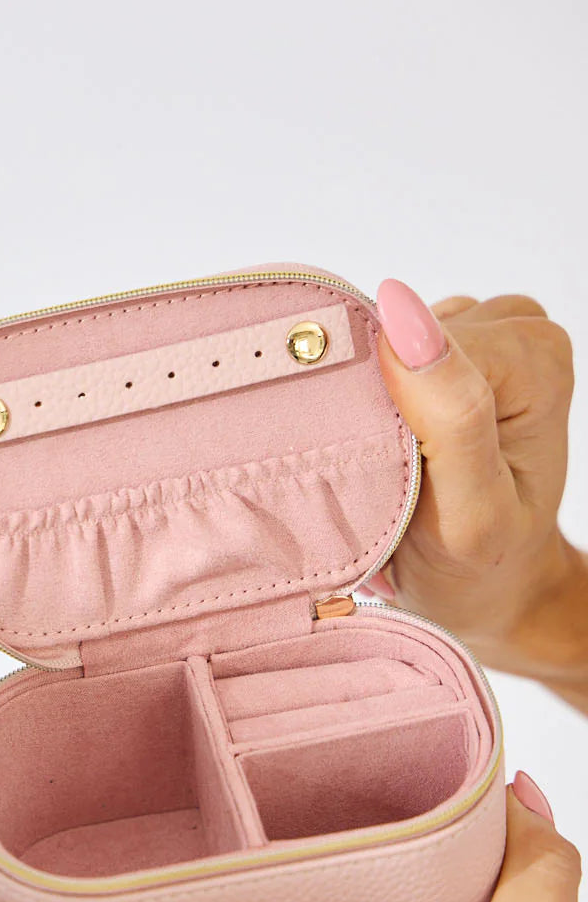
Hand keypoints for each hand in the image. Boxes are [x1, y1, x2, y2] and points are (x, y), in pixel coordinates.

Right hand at [366, 280, 587, 709]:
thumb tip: (401, 315)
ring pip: (381, 342)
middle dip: (377, 405)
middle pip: (401, 336)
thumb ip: (452, 417)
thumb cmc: (479, 564)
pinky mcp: (440, 347)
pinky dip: (364, 399)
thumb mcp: (471, 513)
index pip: (426, 346)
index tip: (387, 470)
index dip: (385, 406)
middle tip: (388, 475)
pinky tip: (383, 445)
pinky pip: (373, 353)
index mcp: (537, 362)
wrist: (484, 587)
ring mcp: (478, 335)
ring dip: (368, 404)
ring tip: (389, 464)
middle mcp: (516, 332)